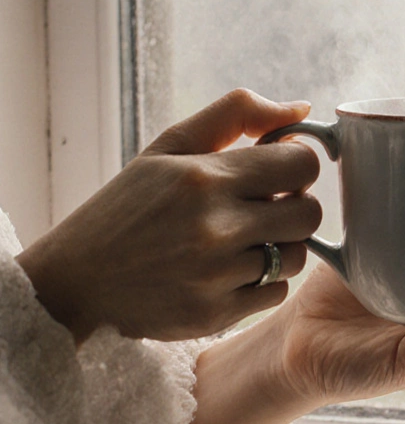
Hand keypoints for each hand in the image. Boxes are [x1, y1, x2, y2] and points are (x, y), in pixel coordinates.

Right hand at [16, 89, 320, 341]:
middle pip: (310, 213)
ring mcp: (215, 275)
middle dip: (293, 207)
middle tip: (261, 209)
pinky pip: (277, 292)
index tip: (276, 174)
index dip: (297, 166)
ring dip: (278, 247)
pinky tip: (227, 273)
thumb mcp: (168, 148)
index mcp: (203, 178)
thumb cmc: (128, 208)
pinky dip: (261, 283)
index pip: (302, 163)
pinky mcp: (215, 314)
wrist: (75, 281)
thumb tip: (302, 109)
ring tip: (239, 242)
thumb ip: (236, 115)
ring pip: (297, 256)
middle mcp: (214, 227)